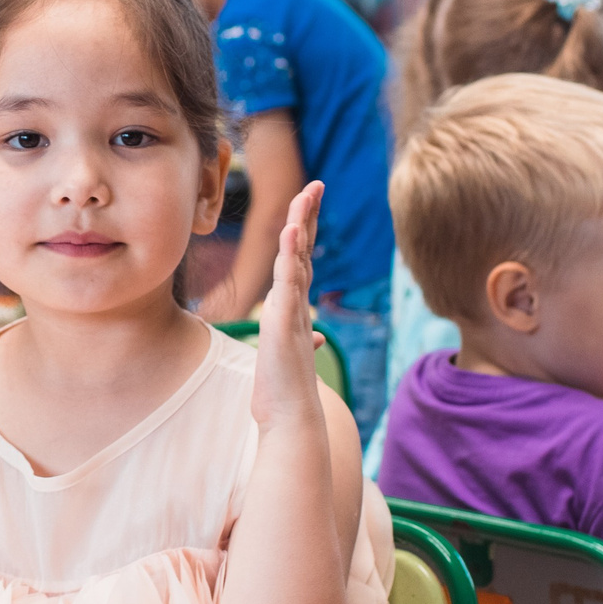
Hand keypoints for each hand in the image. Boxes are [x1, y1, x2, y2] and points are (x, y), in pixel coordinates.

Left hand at [252, 182, 328, 434]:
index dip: (305, 231)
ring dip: (303, 223)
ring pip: (299, 258)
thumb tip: (316, 337)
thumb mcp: (290, 359)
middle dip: (309, 215)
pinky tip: (292, 229)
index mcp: (294, 310)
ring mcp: (293, 311)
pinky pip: (288, 279)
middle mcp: (297, 305)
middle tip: (316, 183)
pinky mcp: (286, 321)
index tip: (308, 204)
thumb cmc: (286, 394)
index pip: (301, 261)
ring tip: (308, 192)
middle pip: (304, 250)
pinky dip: (292, 253)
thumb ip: (302, 341)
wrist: (292, 420)